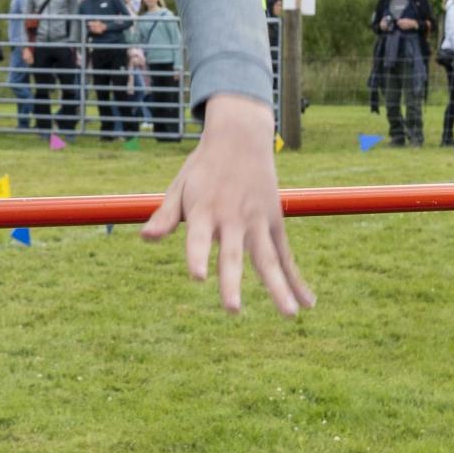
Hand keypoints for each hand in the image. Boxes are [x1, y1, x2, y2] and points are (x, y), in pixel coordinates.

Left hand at [140, 93, 313, 317]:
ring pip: (268, 259)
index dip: (197, 256)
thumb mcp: (180, 186)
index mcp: (204, 210)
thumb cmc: (204, 167)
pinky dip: (297, 279)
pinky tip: (308, 303)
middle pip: (233, 255)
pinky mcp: (273, 222)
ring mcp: (256, 222)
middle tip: (233, 310)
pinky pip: (286, 256)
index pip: (198, 237)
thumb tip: (144, 239)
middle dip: (233, 283)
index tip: (198, 277)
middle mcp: (232, 218)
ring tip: (289, 315)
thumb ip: (166, 215)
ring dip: (279, 288)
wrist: (240, 137)